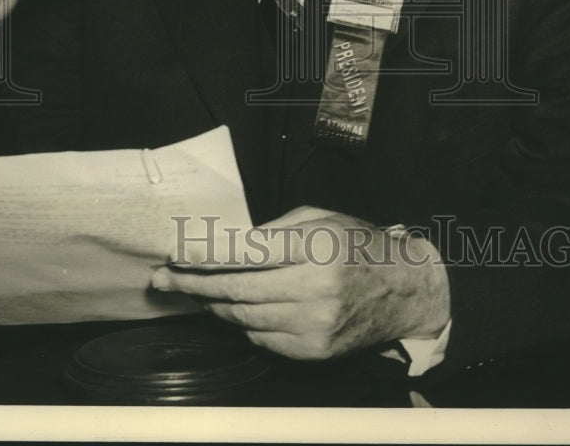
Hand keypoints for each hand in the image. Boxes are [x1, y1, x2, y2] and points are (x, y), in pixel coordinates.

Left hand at [151, 205, 449, 359]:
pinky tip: (232, 310)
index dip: (204, 257)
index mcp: (314, 247)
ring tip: (192, 294)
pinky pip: (262, 338)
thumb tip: (225, 246)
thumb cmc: (358, 246)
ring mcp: (314, 325)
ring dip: (213, 306)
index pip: (245, 253)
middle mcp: (313, 288)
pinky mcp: (314, 351)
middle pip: (237, 290)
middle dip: (194, 286)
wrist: (405, 290)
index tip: (174, 257)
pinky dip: (243, 324)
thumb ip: (273, 231)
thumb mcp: (320, 219)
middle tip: (164, 281)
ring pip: (244, 317)